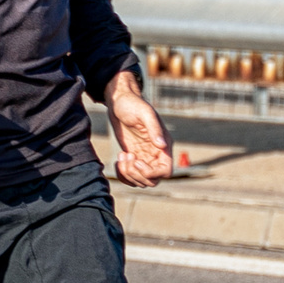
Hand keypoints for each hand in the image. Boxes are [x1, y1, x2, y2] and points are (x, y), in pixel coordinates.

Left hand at [107, 72, 170, 188]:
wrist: (119, 101)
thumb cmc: (133, 104)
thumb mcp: (144, 113)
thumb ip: (154, 129)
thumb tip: (162, 145)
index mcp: (164, 146)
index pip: (165, 171)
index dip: (152, 173)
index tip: (137, 161)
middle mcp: (156, 154)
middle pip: (152, 180)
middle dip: (136, 174)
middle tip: (126, 156)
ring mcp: (144, 157)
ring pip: (141, 181)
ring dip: (128, 174)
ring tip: (122, 156)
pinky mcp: (133, 158)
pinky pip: (131, 176)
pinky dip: (123, 174)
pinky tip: (118, 160)